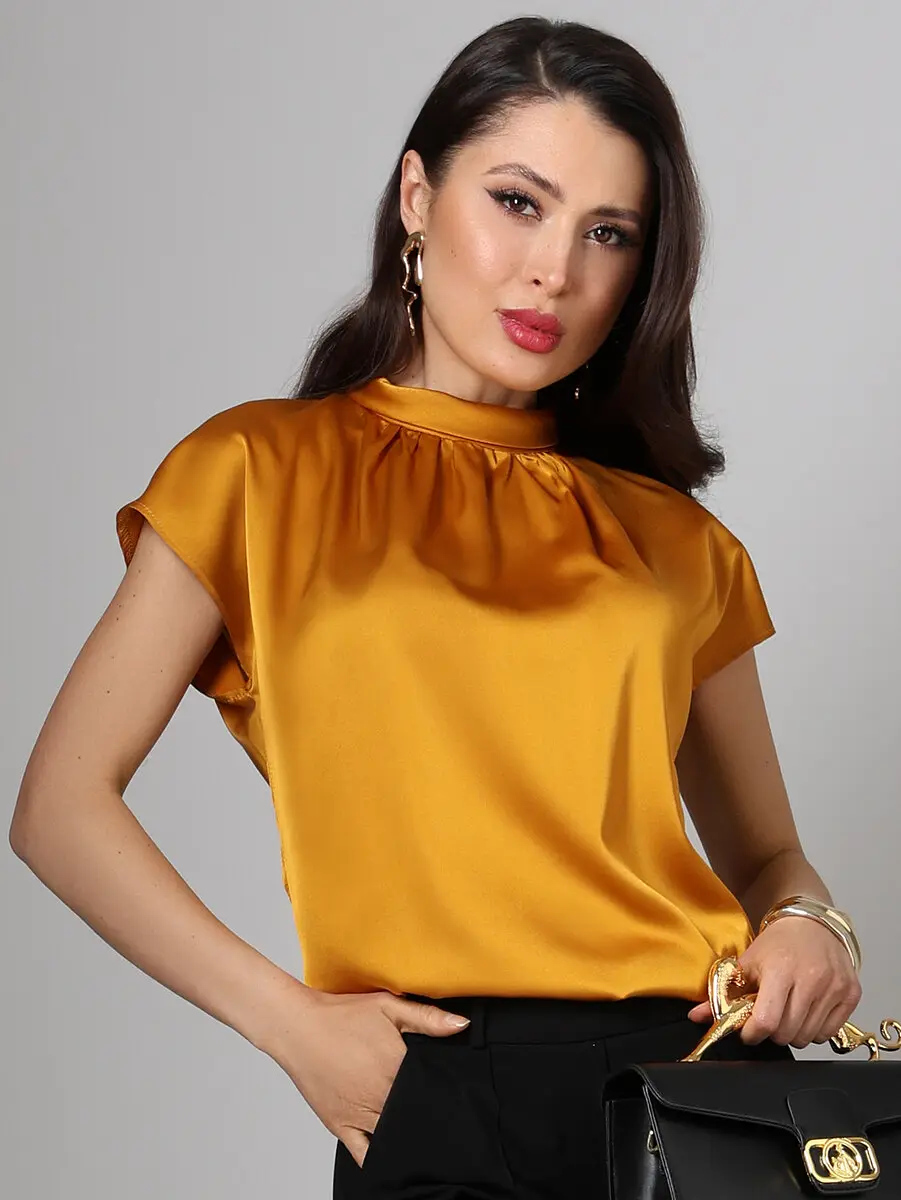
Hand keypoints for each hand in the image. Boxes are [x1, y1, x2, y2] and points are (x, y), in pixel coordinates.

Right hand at [264, 985, 470, 1167]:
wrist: (297, 1026)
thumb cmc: (341, 1015)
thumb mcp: (388, 1006)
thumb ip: (427, 1018)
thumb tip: (462, 1025)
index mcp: (396, 1067)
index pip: (432, 1089)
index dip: (444, 1091)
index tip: (453, 1092)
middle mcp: (380, 1096)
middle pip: (416, 1114)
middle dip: (427, 1111)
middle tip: (436, 1108)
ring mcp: (360, 1114)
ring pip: (396, 1135)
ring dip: (407, 1131)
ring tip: (418, 1124)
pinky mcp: (340, 1126)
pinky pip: (365, 1154)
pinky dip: (380, 1156)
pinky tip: (392, 1151)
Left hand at [686, 917, 862, 1048]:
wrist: (811, 923)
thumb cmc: (778, 943)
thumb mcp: (746, 963)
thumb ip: (721, 993)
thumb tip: (696, 1018)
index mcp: (780, 971)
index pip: (766, 1021)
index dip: (752, 1033)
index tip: (747, 1031)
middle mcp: (811, 980)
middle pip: (787, 1033)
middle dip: (772, 1032)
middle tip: (768, 1018)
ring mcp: (834, 988)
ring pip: (808, 1037)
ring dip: (793, 1032)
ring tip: (787, 1012)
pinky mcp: (851, 994)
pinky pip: (829, 1033)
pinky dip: (815, 1030)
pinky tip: (806, 1011)